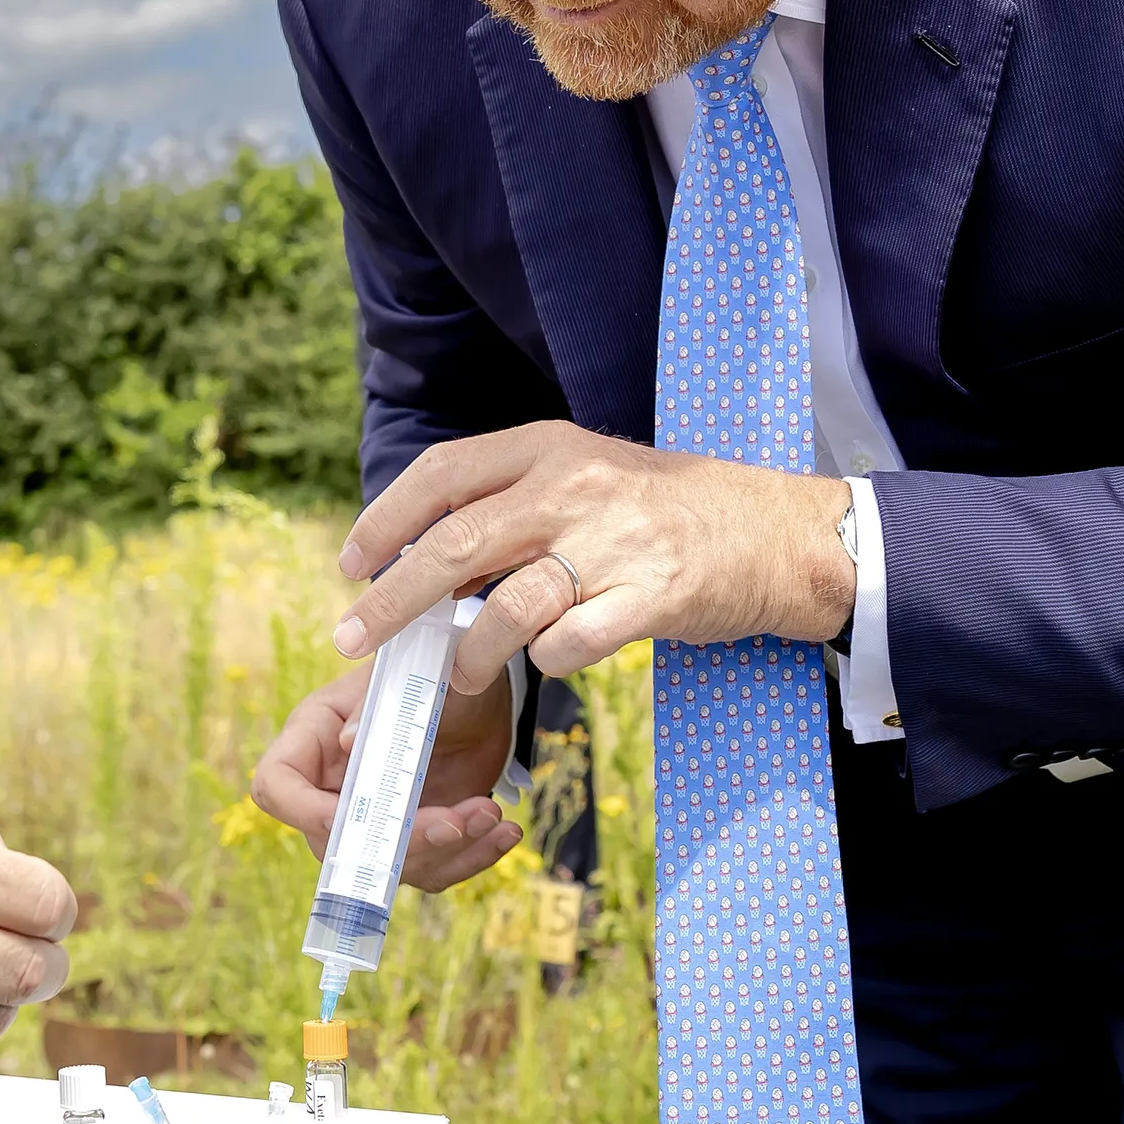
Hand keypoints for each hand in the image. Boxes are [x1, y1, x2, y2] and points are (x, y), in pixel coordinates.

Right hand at [251, 661, 525, 891]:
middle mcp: (333, 784)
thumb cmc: (440, 672)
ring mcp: (371, 817)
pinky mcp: (411, 839)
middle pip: (337, 842)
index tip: (361, 820)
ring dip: (446, 851)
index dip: (305, 811)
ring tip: (491, 815)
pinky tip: (503, 833)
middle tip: (459, 822)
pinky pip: (429, 871)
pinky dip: (469, 859)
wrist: (483, 696)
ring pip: (387, 867)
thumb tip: (348, 740)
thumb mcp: (418, 677)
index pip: (277, 784)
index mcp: (315, 736)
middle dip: (403, 841)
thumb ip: (382, 703)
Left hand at [334, 422, 853, 690]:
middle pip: (455, 544)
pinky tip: (547, 661)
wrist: (772, 534)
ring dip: (469, 654)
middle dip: (392, 599)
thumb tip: (424, 565)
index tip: (351, 563)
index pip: (442, 473)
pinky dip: (543, 662)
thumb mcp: (583, 478)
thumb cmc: (664, 512)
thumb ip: (510, 507)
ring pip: (506, 607)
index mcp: (549, 447)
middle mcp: (574, 487)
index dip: (384, 519)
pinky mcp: (650, 598)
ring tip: (460, 676)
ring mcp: (613, 543)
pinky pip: (567, 644)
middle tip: (351, 636)